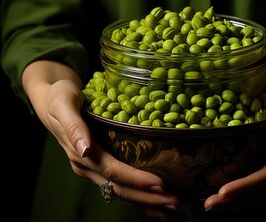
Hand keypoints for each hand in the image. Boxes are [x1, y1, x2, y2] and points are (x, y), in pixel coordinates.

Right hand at [22, 60, 180, 219]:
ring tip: (171, 208)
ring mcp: (92, 170)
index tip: (161, 185)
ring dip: (147, 203)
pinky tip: (155, 204)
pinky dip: (138, 198)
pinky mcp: (98, 169)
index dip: (137, 180)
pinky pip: (118, 187)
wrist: (51, 102)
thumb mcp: (64, 104)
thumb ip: (73, 126)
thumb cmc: (60, 97)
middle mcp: (87, 166)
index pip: (113, 171)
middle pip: (120, 189)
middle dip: (148, 198)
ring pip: (120, 193)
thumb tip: (84, 149)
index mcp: (81, 153)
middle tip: (175, 202)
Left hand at [203, 63, 265, 211]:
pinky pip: (263, 183)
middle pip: (262, 191)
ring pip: (261, 191)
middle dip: (235, 201)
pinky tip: (228, 193)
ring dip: (237, 200)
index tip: (223, 193)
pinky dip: (245, 191)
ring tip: (212, 204)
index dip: (246, 186)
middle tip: (208, 205)